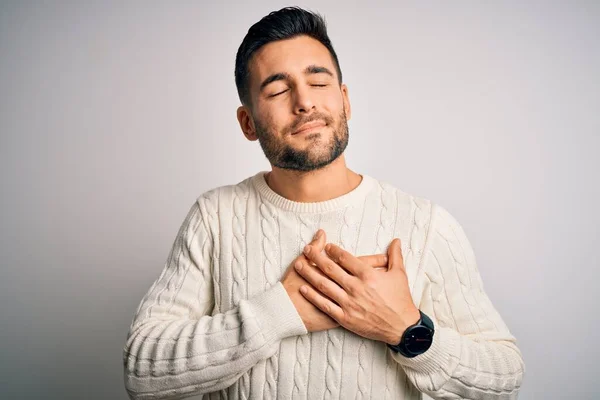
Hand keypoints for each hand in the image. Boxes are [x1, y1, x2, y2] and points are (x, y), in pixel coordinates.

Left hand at [295, 238, 419, 343]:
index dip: (334, 251)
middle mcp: (356, 288)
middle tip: (306, 249)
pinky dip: (313, 296)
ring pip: (324, 285)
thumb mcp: (400, 275)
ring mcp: (349, 303)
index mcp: (368, 276)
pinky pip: (325, 305)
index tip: (326, 246)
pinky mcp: (345, 318)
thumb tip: (396, 240)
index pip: (346, 259)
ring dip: (310, 274)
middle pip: (331, 269)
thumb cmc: (401, 300)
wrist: (402, 328)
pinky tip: (303, 288)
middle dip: (316, 257)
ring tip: (299, 264)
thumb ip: (395, 256)